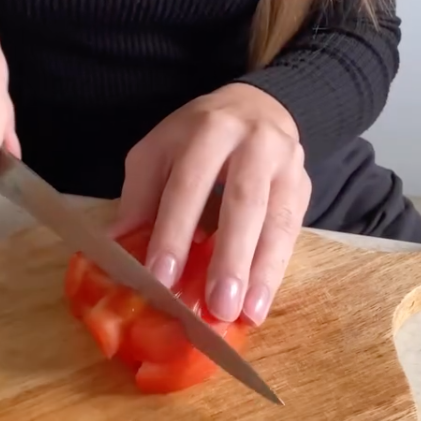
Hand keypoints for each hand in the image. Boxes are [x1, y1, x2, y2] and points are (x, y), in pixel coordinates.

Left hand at [112, 83, 311, 325]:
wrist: (258, 107)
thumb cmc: (197, 136)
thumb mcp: (159, 150)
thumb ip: (141, 195)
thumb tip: (117, 248)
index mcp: (207, 129)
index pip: (189, 185)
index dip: (174, 232)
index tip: (161, 278)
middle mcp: (253, 143)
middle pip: (243, 202)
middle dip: (230, 257)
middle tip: (217, 305)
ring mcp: (286, 164)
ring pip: (278, 220)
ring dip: (262, 272)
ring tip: (247, 313)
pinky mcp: (304, 185)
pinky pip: (293, 231)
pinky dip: (276, 270)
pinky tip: (261, 302)